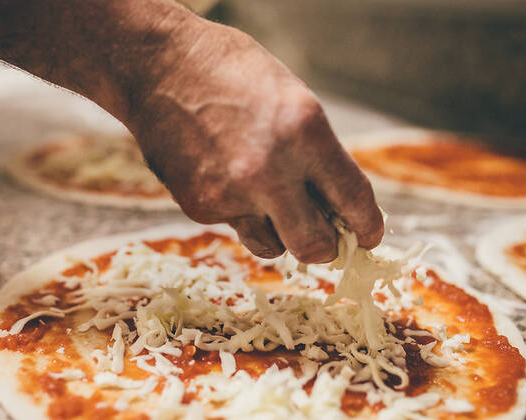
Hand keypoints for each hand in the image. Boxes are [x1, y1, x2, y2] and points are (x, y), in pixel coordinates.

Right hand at [126, 18, 383, 262]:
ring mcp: (231, 194)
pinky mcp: (200, 206)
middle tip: (323, 235)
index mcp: (305, 133)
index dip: (368, 225)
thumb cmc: (231, 72)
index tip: (369, 235)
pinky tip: (224, 174)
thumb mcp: (292, 99)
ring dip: (280, 232)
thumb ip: (316, 153)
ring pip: (273, 246)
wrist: (157, 66)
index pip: (353, 200)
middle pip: (314, 247)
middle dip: (326, 246)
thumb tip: (334, 203)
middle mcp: (271, 171)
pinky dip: (239, 210)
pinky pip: (235, 225)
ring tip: (265, 196)